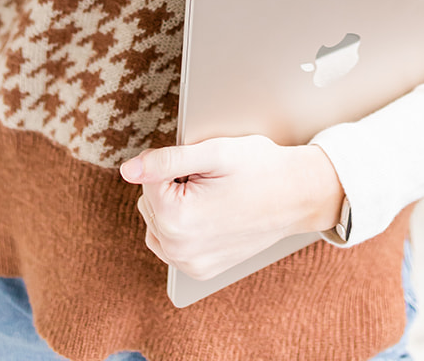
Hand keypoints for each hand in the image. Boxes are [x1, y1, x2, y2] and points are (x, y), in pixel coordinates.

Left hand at [119, 136, 344, 281]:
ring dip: (172, 205)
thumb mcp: (213, 152)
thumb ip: (165, 161)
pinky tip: (206, 214)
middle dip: (171, 185)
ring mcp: (189, 265)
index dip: (174, 163)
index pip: (146, 177)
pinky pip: (169, 243)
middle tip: (210, 180)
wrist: (297, 196)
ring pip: (155, 222)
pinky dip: (180, 226)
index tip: (203, 167)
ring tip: (210, 196)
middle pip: (148, 201)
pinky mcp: (199, 271)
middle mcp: (179, 250)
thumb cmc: (260, 169)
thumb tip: (127, 171)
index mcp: (178, 220)